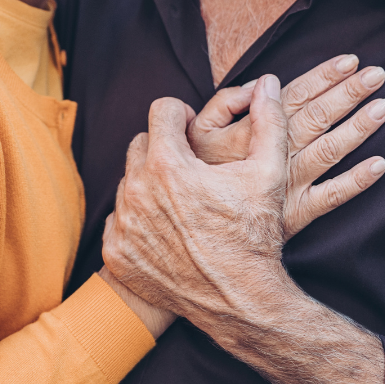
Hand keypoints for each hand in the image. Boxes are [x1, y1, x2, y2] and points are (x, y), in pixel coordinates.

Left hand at [102, 77, 289, 318]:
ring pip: (129, 181)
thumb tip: (267, 81)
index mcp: (167, 165)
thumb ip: (268, 121)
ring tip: (182, 203)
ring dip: (150, 184)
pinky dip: (138, 220)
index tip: (192, 131)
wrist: (242, 302)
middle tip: (191, 170)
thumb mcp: (267, 174)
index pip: (160, 110)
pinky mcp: (116, 252)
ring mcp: (123, 224)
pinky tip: (167, 231)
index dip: (180, 115)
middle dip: (164, 149)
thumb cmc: (255, 236)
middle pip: (140, 144)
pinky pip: (118, 218)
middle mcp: (137, 191)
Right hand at [189, 55, 384, 236]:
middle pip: (317, 118)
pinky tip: (379, 164)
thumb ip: (225, 102)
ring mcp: (290, 184)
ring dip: (358, 128)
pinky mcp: (298, 212)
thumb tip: (259, 84)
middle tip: (377, 74)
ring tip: (383, 107)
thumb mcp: (198, 129)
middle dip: (349, 93)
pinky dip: (357, 181)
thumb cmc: (199, 170)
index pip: (295, 96)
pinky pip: (332, 196)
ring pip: (330, 150)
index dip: (323, 77)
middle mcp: (276, 154)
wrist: (200, 227)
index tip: (349, 61)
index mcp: (253, 131)